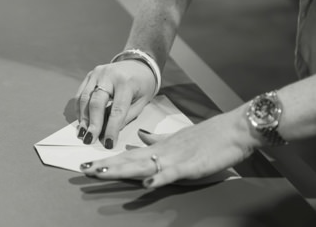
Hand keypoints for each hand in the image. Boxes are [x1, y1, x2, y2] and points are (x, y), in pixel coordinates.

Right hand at [74, 60, 155, 148]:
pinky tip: (82, 121)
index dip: (112, 128)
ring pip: (84, 98)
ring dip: (83, 118)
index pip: (117, 109)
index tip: (108, 143)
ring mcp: (97, 74)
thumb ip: (127, 116)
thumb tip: (110, 131)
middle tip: (89, 140)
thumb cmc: (143, 84)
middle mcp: (109, 75)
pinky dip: (80, 110)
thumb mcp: (142, 101)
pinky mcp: (89, 75)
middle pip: (96, 102)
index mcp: (126, 82)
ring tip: (83, 134)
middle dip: (92, 123)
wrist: (138, 63)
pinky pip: (80, 94)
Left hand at [80, 108, 260, 187]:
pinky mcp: (190, 166)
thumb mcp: (176, 139)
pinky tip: (145, 185)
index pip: (125, 156)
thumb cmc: (207, 137)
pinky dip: (159, 179)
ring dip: (121, 170)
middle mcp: (161, 152)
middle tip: (82, 169)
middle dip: (105, 166)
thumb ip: (156, 140)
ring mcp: (174, 158)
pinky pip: (172, 173)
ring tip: (101, 174)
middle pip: (127, 161)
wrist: (233, 129)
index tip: (85, 164)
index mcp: (157, 149)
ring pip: (142, 165)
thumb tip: (139, 139)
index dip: (106, 161)